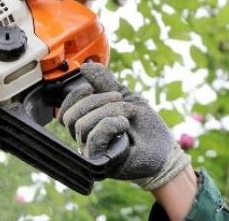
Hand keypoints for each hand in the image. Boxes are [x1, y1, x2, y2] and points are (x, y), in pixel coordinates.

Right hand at [58, 63, 190, 190]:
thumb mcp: (124, 97)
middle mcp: (85, 139)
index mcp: (88, 124)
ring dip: (109, 112)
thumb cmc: (145, 126)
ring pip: (82, 125)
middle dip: (95, 101)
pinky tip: (124, 124)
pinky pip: (94, 138)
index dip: (73, 97)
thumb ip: (104, 83)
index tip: (90, 87)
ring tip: (128, 114)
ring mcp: (91, 151)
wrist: (164, 149)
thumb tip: (85, 66)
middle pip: (71, 117)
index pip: (64, 113)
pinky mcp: (101, 161)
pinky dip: (110, 124)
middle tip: (119, 99)